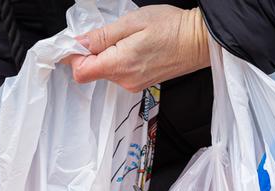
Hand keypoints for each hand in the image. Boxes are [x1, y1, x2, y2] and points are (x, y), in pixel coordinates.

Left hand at [68, 6, 209, 91]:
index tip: (77, 41)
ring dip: (105, 55)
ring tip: (125, 38)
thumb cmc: (172, 27)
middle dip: (90, 53)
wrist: (200, 41)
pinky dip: (117, 59)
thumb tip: (78, 43)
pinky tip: (132, 46)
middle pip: (91, 71)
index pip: (80, 71)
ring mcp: (132, 84)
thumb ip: (102, 36)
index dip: (74, 55)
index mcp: (120, 65)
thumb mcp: (132, 22)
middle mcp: (124, 80)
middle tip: (106, 33)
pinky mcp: (138, 83)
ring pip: (104, 71)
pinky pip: (117, 72)